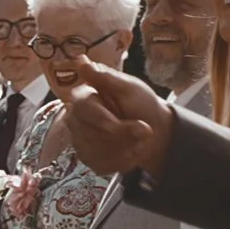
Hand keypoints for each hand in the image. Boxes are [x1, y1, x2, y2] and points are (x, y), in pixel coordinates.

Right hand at [62, 62, 173, 177]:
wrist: (154, 130)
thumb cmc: (141, 104)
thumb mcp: (130, 87)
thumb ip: (106, 78)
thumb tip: (81, 62)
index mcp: (82, 98)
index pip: (84, 111)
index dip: (109, 122)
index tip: (138, 127)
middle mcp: (75, 119)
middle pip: (91, 135)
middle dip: (123, 136)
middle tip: (145, 131)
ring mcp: (79, 141)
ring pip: (96, 152)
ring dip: (126, 148)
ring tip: (138, 139)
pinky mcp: (87, 159)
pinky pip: (101, 165)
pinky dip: (123, 160)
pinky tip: (131, 151)